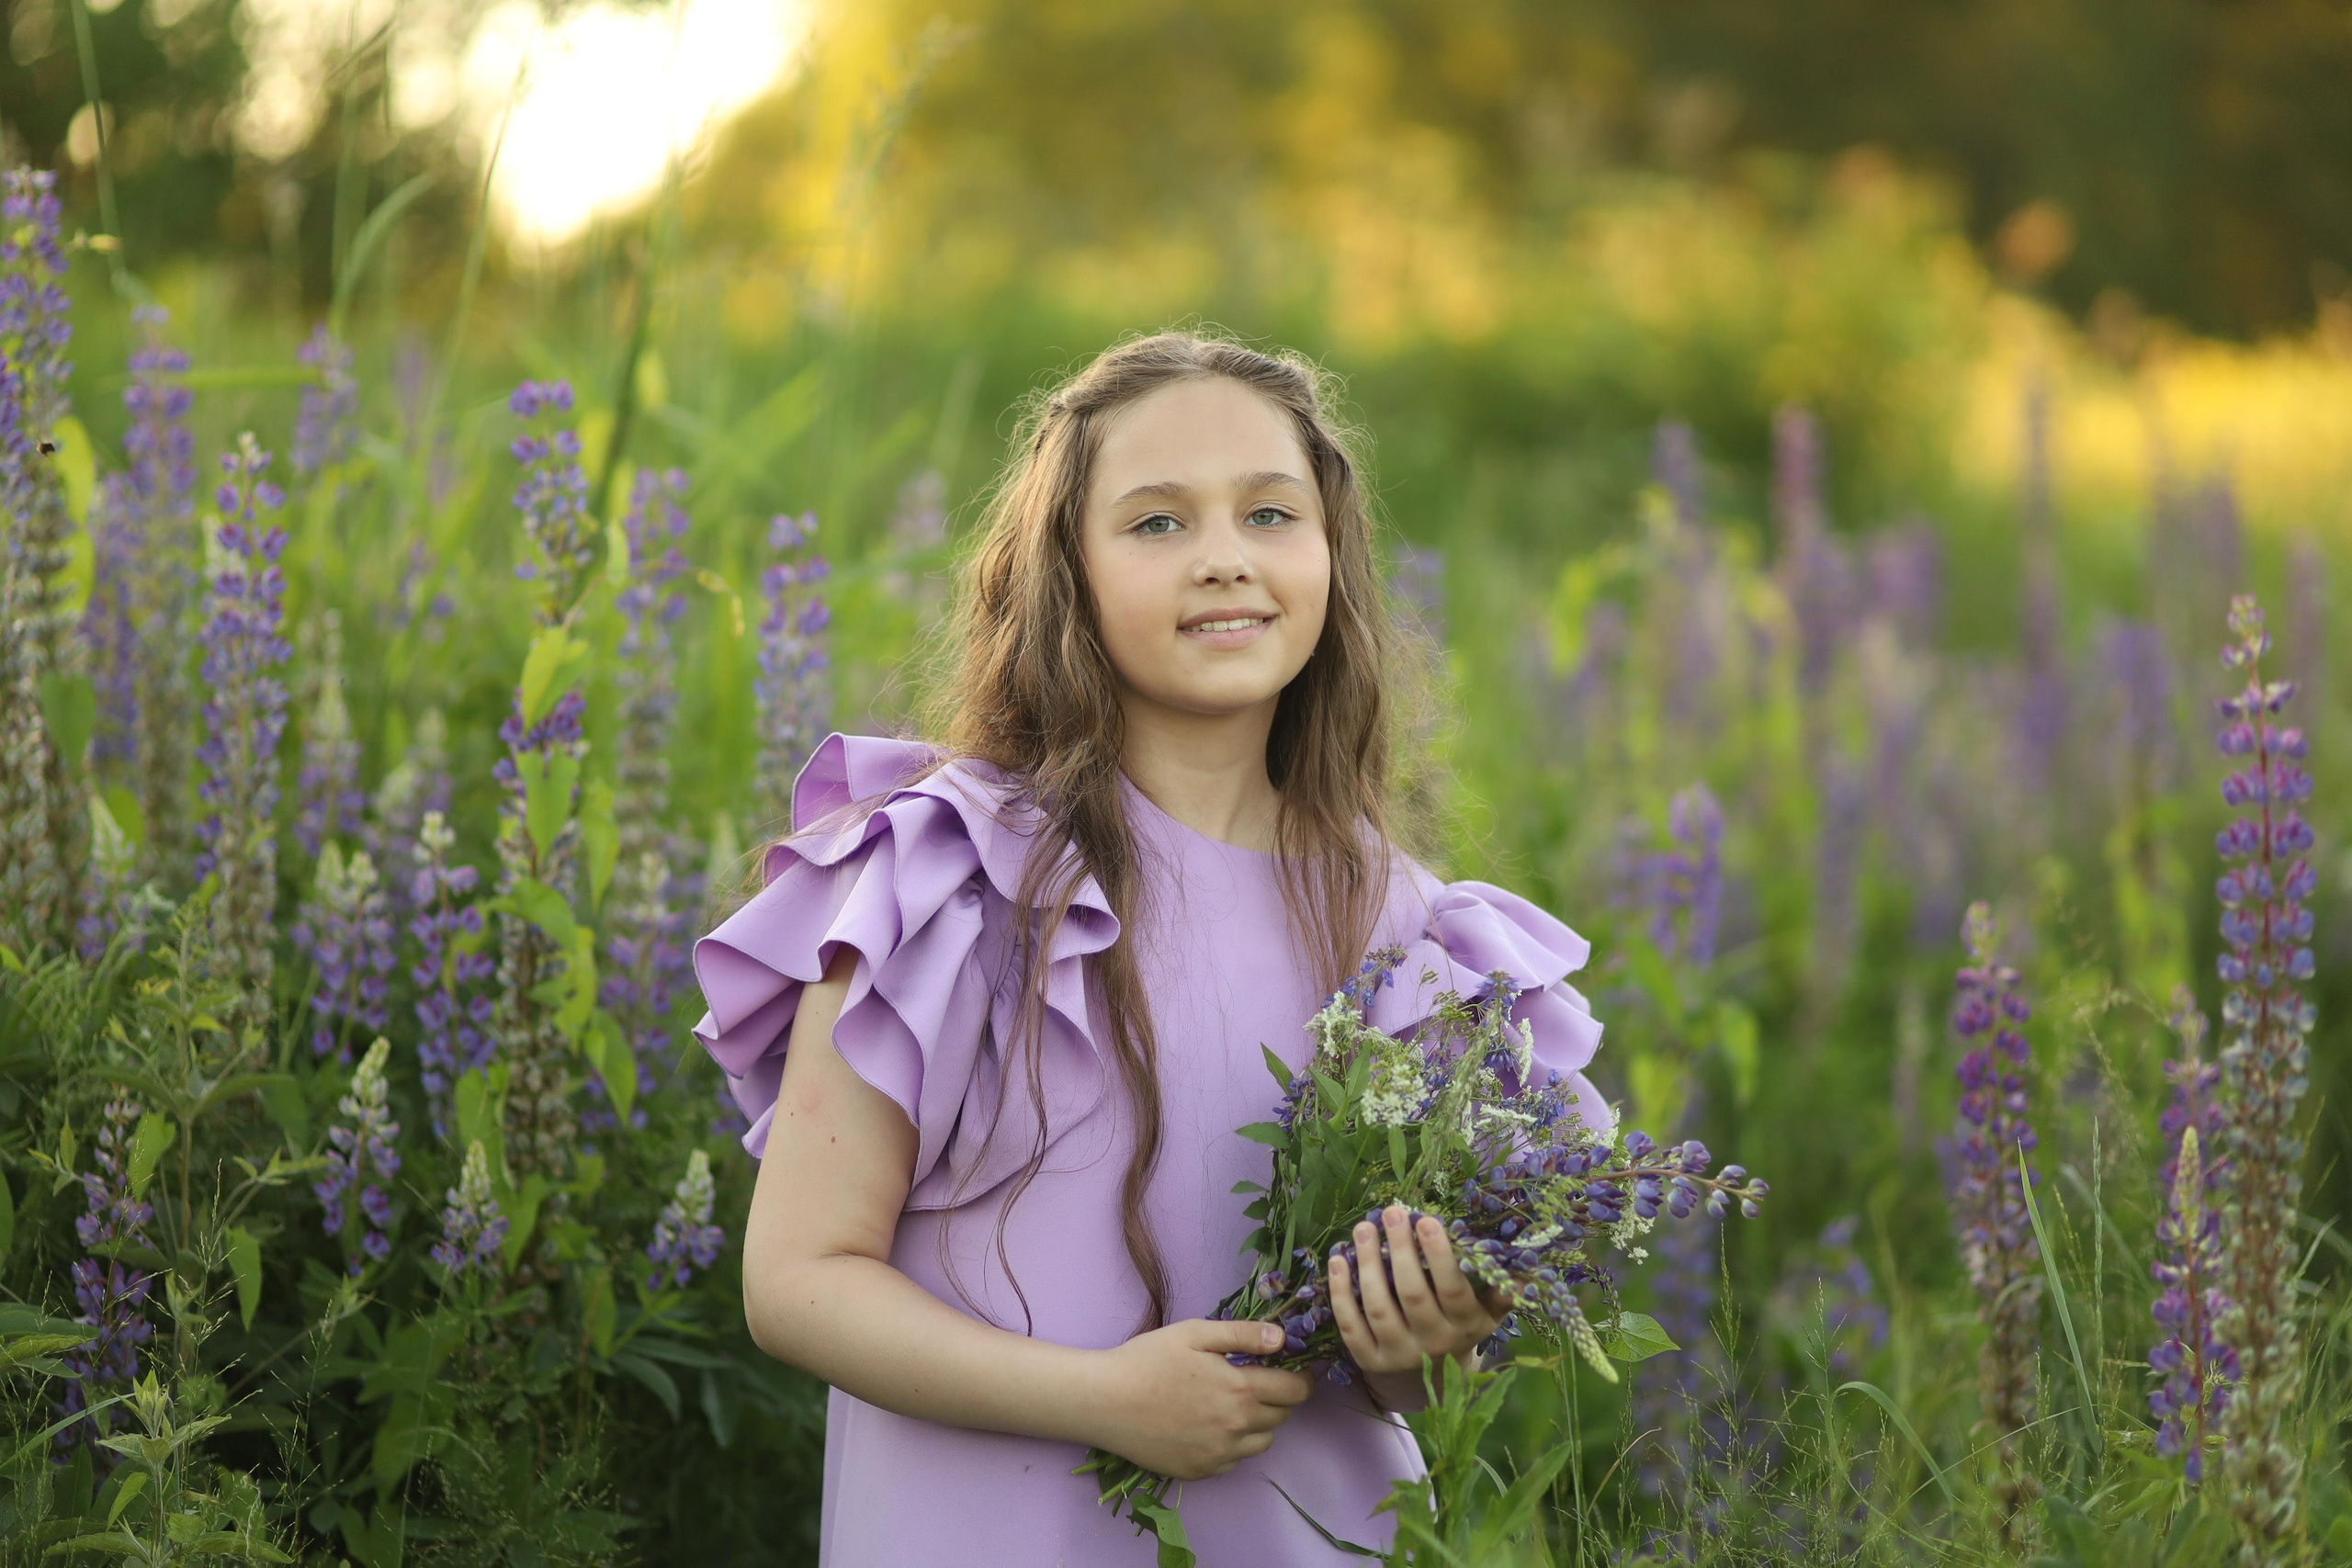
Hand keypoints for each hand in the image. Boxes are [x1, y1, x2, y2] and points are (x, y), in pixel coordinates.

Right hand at [1089, 1319, 1313, 1479]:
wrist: (1104, 1401)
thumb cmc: (1147, 1359)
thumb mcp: (1195, 1333)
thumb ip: (1243, 1334)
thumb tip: (1282, 1338)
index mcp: (1240, 1390)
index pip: (1296, 1391)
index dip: (1301, 1378)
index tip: (1294, 1370)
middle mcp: (1236, 1428)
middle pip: (1282, 1417)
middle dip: (1277, 1398)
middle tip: (1255, 1382)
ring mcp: (1218, 1455)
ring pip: (1262, 1442)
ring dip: (1258, 1424)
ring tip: (1230, 1404)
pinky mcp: (1200, 1472)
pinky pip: (1234, 1461)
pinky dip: (1232, 1444)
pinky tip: (1208, 1425)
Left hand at [1327, 1204, 1511, 1411]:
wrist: (1434, 1378)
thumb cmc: (1461, 1327)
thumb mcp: (1487, 1313)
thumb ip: (1502, 1290)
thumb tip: (1528, 1265)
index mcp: (1464, 1326)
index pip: (1452, 1290)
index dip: (1439, 1256)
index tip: (1426, 1219)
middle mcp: (1432, 1343)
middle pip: (1412, 1294)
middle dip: (1401, 1250)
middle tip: (1390, 1212)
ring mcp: (1398, 1354)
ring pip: (1378, 1308)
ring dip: (1367, 1266)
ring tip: (1363, 1229)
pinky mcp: (1369, 1361)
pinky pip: (1350, 1326)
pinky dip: (1340, 1294)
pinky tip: (1337, 1261)